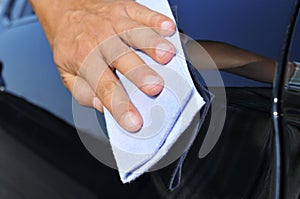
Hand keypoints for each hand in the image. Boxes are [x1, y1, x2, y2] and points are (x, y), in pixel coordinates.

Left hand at [30, 0, 175, 131]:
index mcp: (85, 60)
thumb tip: (102, 106)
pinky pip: (142, 13)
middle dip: (140, 74)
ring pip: (135, 33)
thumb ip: (83, 92)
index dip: (120, 107)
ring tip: (167, 56)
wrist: (65, 7)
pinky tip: (168, 28)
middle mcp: (100, 41)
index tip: (135, 123)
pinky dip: (156, 20)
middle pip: (122, 59)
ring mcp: (114, 23)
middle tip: (155, 88)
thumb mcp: (65, 72)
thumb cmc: (71, 42)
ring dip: (152, 44)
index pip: (104, 88)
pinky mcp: (125, 9)